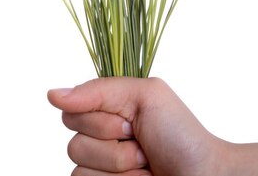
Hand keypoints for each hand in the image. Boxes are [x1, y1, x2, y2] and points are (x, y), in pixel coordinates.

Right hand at [47, 77, 223, 175]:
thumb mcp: (144, 95)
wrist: (204, 175)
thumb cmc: (182, 136)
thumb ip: (97, 91)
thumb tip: (53, 95)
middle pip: (73, 141)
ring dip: (119, 166)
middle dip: (111, 143)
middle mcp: (101, 140)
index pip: (71, 110)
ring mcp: (102, 168)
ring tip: (145, 165)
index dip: (98, 118)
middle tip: (141, 142)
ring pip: (79, 166)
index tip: (129, 120)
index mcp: (108, 111)